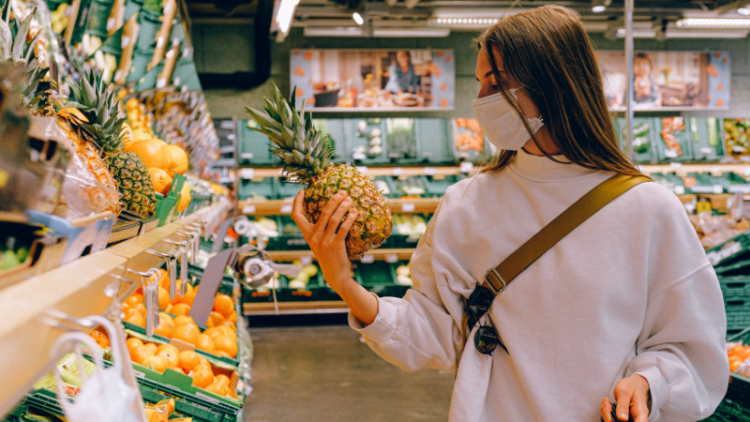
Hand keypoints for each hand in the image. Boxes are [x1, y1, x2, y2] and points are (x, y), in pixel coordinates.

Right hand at [291, 190, 378, 324]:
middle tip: (342, 192)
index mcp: (307, 235)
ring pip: (333, 218)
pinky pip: (343, 228)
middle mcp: (313, 237)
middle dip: (333, 200)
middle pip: (322, 212)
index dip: (296, 202)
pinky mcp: (335, 245)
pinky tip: (355, 213)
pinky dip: (349, 219)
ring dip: (343, 207)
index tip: (301, 191)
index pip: (296, 216)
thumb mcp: (320, 243)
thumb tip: (329, 211)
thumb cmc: (329, 256)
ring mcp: (324, 241)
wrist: (335, 275)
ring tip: (350, 200)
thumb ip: (320, 230)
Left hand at [600, 375, 649, 421]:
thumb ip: (623, 405)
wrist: (634, 385)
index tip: (618, 416)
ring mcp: (628, 421)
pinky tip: (606, 403)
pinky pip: (611, 420)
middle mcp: (636, 420)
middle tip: (607, 404)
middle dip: (609, 418)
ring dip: (606, 414)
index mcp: (641, 415)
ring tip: (606, 402)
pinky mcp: (621, 419)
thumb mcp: (625, 393)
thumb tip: (622, 419)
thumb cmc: (631, 387)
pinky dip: (606, 412)